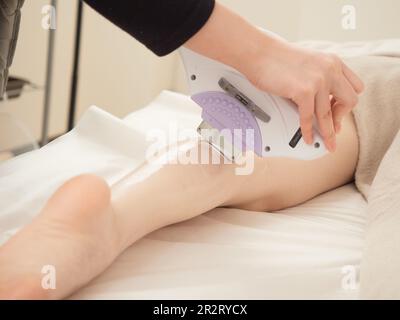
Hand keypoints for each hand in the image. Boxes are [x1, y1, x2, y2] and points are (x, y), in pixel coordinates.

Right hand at [242, 39, 363, 151]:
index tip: (337, 111)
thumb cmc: (276, 58)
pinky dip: (308, 131)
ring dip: (328, 133)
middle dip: (341, 117)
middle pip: (350, 101)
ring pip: (329, 115)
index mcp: (333, 62)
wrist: (260, 52)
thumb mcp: (308, 63)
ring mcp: (319, 80)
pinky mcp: (304, 91)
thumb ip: (317, 78)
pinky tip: (307, 137)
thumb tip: (317, 101)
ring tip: (327, 144)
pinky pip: (309, 118)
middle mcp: (330, 70)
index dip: (345, 102)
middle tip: (333, 127)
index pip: (354, 86)